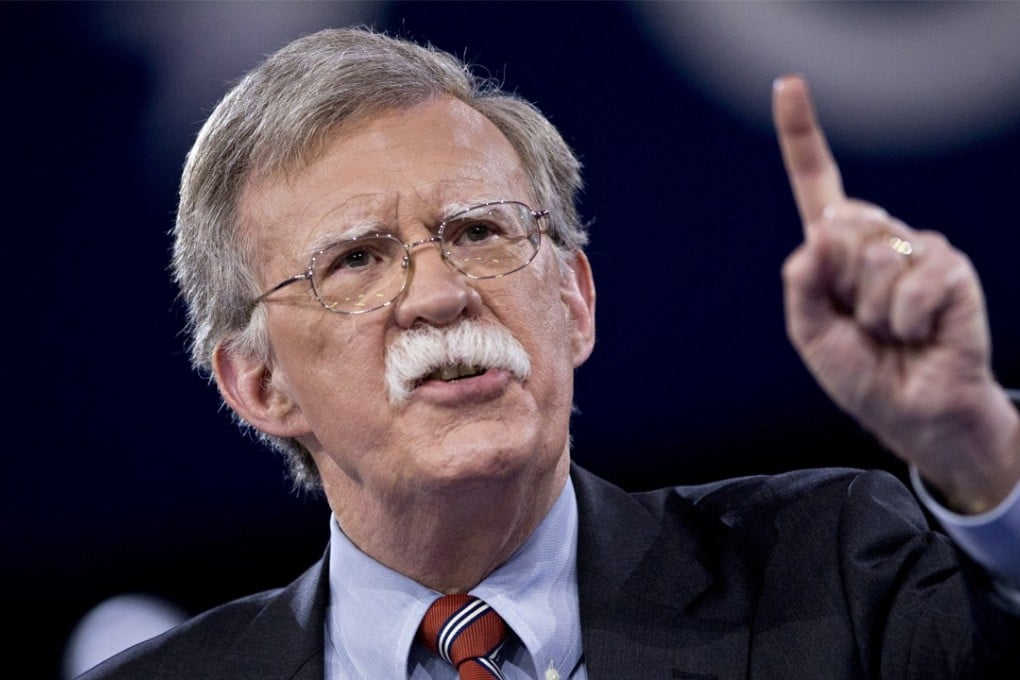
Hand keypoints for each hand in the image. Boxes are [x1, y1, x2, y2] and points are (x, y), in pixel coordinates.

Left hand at [773, 75, 1019, 512]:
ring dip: (873, 311)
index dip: (801, 136)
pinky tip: (921, 334)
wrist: (914, 416)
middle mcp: (880, 238)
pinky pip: (911, 282)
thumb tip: (822, 233)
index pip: (818, 185)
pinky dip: (906, 320)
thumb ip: (802, 282)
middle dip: (841, 286)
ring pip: (871, 256)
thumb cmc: (863, 375)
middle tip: (865, 323)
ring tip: (894, 333)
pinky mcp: (952, 269)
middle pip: (838, 226)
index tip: (787, 84)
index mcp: (839, 250)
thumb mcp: (810, 333)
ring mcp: (918, 249)